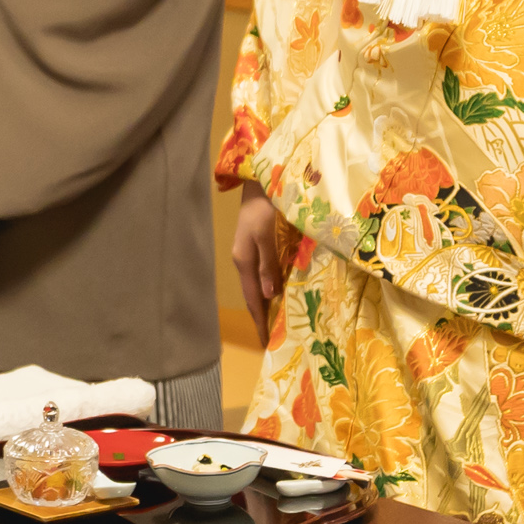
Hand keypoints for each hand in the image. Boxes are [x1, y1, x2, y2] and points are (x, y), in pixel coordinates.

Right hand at [230, 182, 297, 333]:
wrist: (261, 179)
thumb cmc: (264, 205)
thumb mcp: (265, 234)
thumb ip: (267, 263)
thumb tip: (269, 294)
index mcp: (244, 261)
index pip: (253, 299)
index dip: (259, 321)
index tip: (266, 343)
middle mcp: (245, 260)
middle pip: (254, 295)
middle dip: (261, 317)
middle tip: (273, 340)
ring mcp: (251, 253)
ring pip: (259, 285)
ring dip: (267, 305)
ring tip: (277, 323)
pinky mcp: (259, 245)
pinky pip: (265, 274)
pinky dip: (271, 288)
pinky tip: (279, 293)